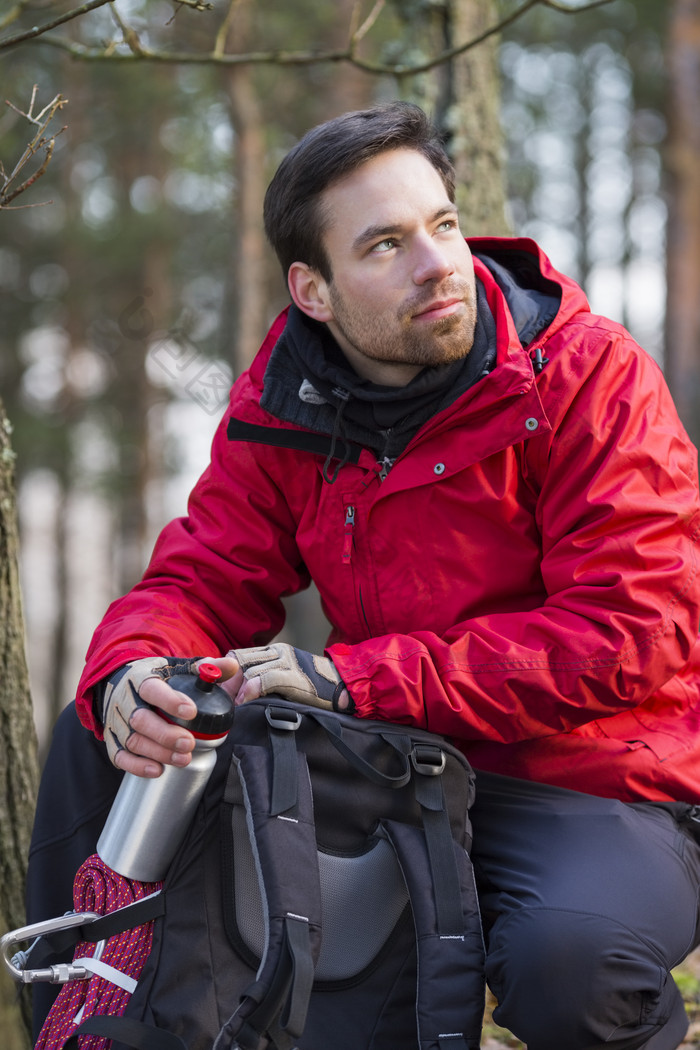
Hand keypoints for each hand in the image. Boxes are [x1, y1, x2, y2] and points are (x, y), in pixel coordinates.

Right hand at [101, 655, 237, 777]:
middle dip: (165, 734)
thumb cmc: (155, 677)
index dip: (169, 701)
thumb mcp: (177, 667)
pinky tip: (158, 770)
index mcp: (140, 678)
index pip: (151, 689)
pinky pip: (120, 757)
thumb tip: (231, 667)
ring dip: (158, 752)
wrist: (121, 683)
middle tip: (189, 743)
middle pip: (140, 719)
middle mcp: (124, 700)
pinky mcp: (112, 740)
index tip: (190, 712)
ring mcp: (116, 722)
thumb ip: (204, 668)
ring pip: (132, 741)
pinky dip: (137, 766)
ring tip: (183, 758)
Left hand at [227, 643, 351, 711]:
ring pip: (249, 671)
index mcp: (274, 651)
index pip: (240, 655)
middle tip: (227, 700)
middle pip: (240, 661)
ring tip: (237, 706)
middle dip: (230, 681)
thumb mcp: (285, 676)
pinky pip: (263, 680)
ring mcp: (285, 661)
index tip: (220, 686)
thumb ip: (264, 679)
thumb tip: (238, 694)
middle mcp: (278, 651)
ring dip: (239, 691)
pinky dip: (251, 692)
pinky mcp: (292, 674)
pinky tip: (246, 703)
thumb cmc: (313, 688)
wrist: (342, 687)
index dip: (226, 671)